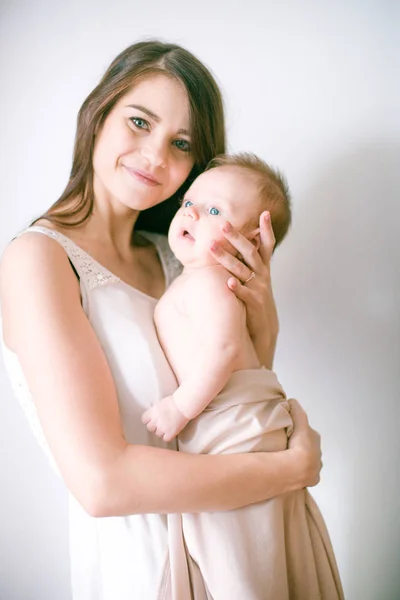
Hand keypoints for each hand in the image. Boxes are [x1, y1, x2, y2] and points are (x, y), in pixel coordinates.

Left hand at [142, 396, 189, 442]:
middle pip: (150, 428)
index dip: (148, 420)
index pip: (144, 420)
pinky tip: (171, 432)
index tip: (152, 420)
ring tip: (167, 427)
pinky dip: (168, 437)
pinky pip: (166, 439)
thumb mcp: (160, 404)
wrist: (184, 405)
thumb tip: (153, 416)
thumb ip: (154, 411)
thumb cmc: (174, 402)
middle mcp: (156, 420)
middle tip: (161, 423)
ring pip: (157, 434)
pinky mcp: (170, 433)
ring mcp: (162, 428)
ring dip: (161, 432)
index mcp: (152, 412)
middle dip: (154, 426)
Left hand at [210, 211, 278, 367]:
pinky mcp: (253, 303)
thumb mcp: (257, 279)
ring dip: (226, 258)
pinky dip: (236, 287)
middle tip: (222, 224)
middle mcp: (262, 275)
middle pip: (249, 252)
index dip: (266, 230)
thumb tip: (239, 244)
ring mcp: (258, 288)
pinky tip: (228, 282)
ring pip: (240, 269)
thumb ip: (249, 263)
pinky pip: (242, 293)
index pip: (266, 245)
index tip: (264, 213)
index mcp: (264, 268)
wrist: (264, 327)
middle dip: (235, 237)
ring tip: (211, 247)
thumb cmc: (256, 299)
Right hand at [287, 399, 321, 487]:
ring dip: (300, 459)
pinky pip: (307, 475)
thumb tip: (292, 402)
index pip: (306, 431)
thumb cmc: (297, 444)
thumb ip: (296, 409)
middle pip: (308, 446)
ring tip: (287, 459)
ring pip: (308, 460)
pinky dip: (302, 473)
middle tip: (287, 444)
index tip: (289, 430)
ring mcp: (316, 467)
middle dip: (300, 444)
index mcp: (315, 438)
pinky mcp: (312, 480)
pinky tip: (292, 471)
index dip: (298, 429)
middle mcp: (319, 453)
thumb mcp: (297, 419)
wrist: (295, 468)